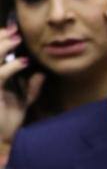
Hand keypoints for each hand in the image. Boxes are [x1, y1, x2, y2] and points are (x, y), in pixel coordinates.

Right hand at [0, 26, 44, 144]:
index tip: (13, 30)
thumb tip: (40, 74)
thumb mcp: (23, 101)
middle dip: (0, 38)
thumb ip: (30, 87)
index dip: (0, 39)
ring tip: (16, 39)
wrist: (2, 138)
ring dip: (2, 46)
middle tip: (14, 30)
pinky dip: (11, 67)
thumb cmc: (8, 120)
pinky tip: (23, 63)